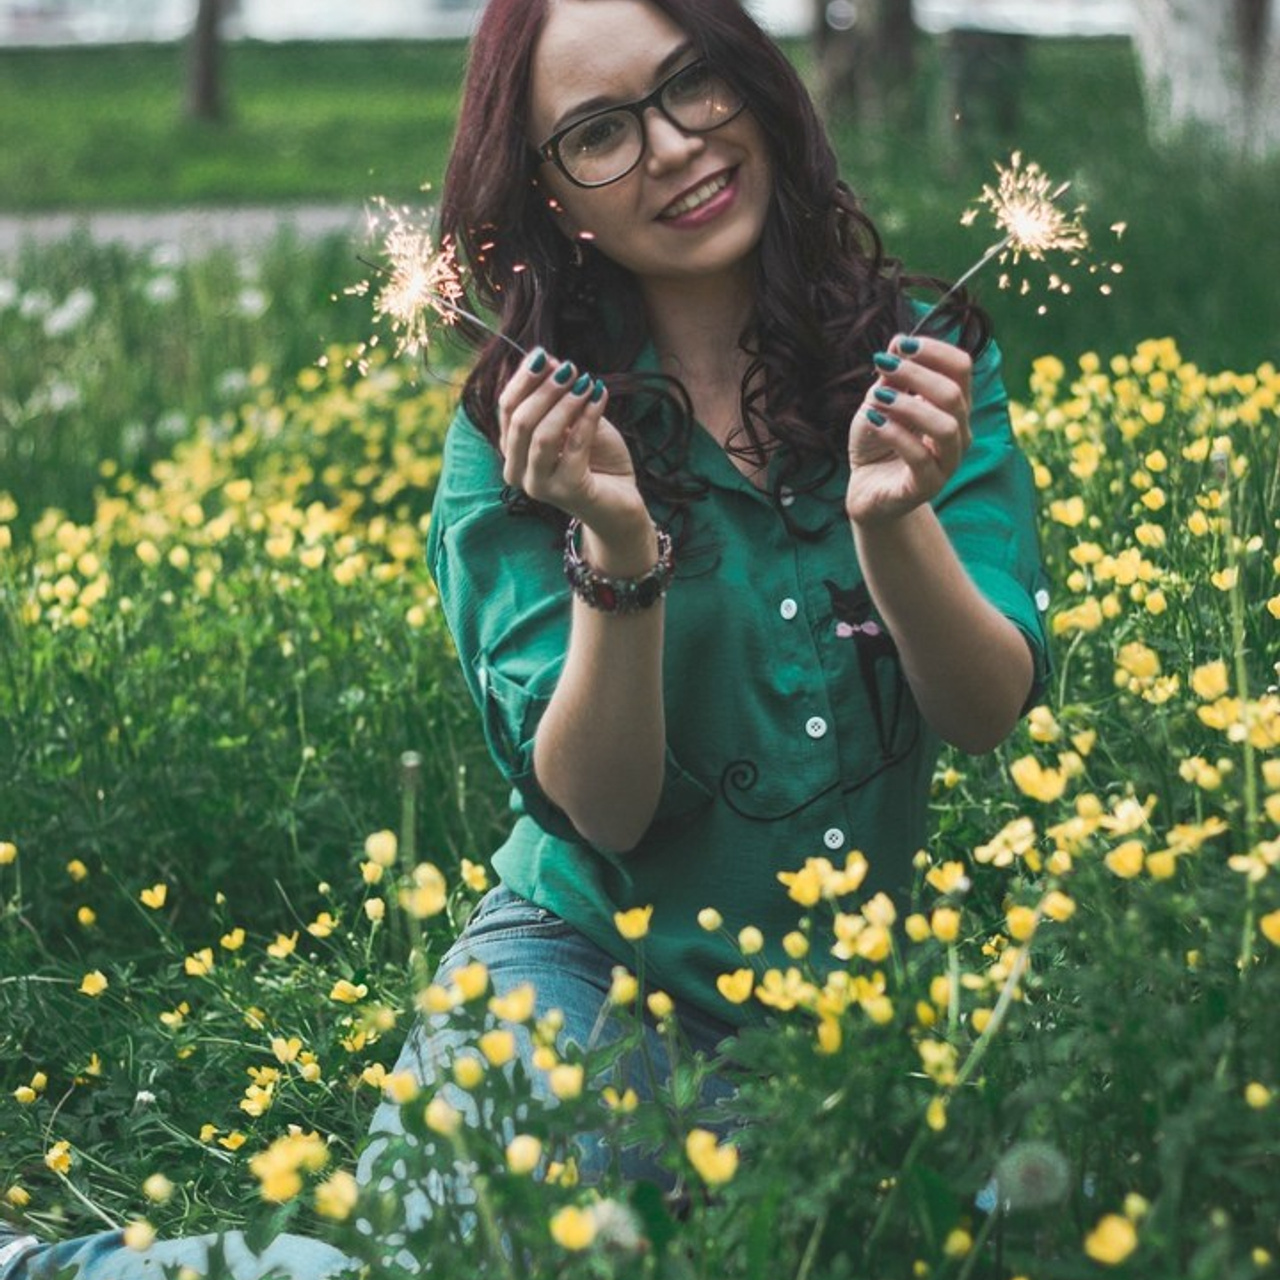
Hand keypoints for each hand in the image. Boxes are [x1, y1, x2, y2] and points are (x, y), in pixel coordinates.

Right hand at [497, 347, 644, 534]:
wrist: (620, 501)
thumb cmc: (595, 459)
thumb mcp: (574, 419)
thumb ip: (557, 395)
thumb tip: (547, 358)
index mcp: (513, 449)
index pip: (507, 407)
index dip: (524, 378)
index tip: (546, 355)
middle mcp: (518, 471)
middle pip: (519, 421)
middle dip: (544, 389)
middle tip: (570, 368)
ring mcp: (539, 485)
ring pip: (542, 436)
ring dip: (565, 403)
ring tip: (587, 382)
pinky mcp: (566, 492)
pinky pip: (573, 447)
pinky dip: (587, 418)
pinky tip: (600, 397)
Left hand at [845, 335, 972, 525]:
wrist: (868, 489)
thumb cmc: (879, 442)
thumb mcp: (881, 402)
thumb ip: (893, 376)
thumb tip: (899, 341)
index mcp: (953, 406)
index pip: (961, 368)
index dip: (935, 350)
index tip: (901, 344)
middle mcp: (958, 432)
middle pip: (954, 393)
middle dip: (916, 374)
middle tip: (882, 365)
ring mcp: (947, 461)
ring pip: (946, 426)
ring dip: (908, 405)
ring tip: (876, 399)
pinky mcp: (928, 486)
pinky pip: (920, 457)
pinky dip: (895, 434)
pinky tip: (873, 421)